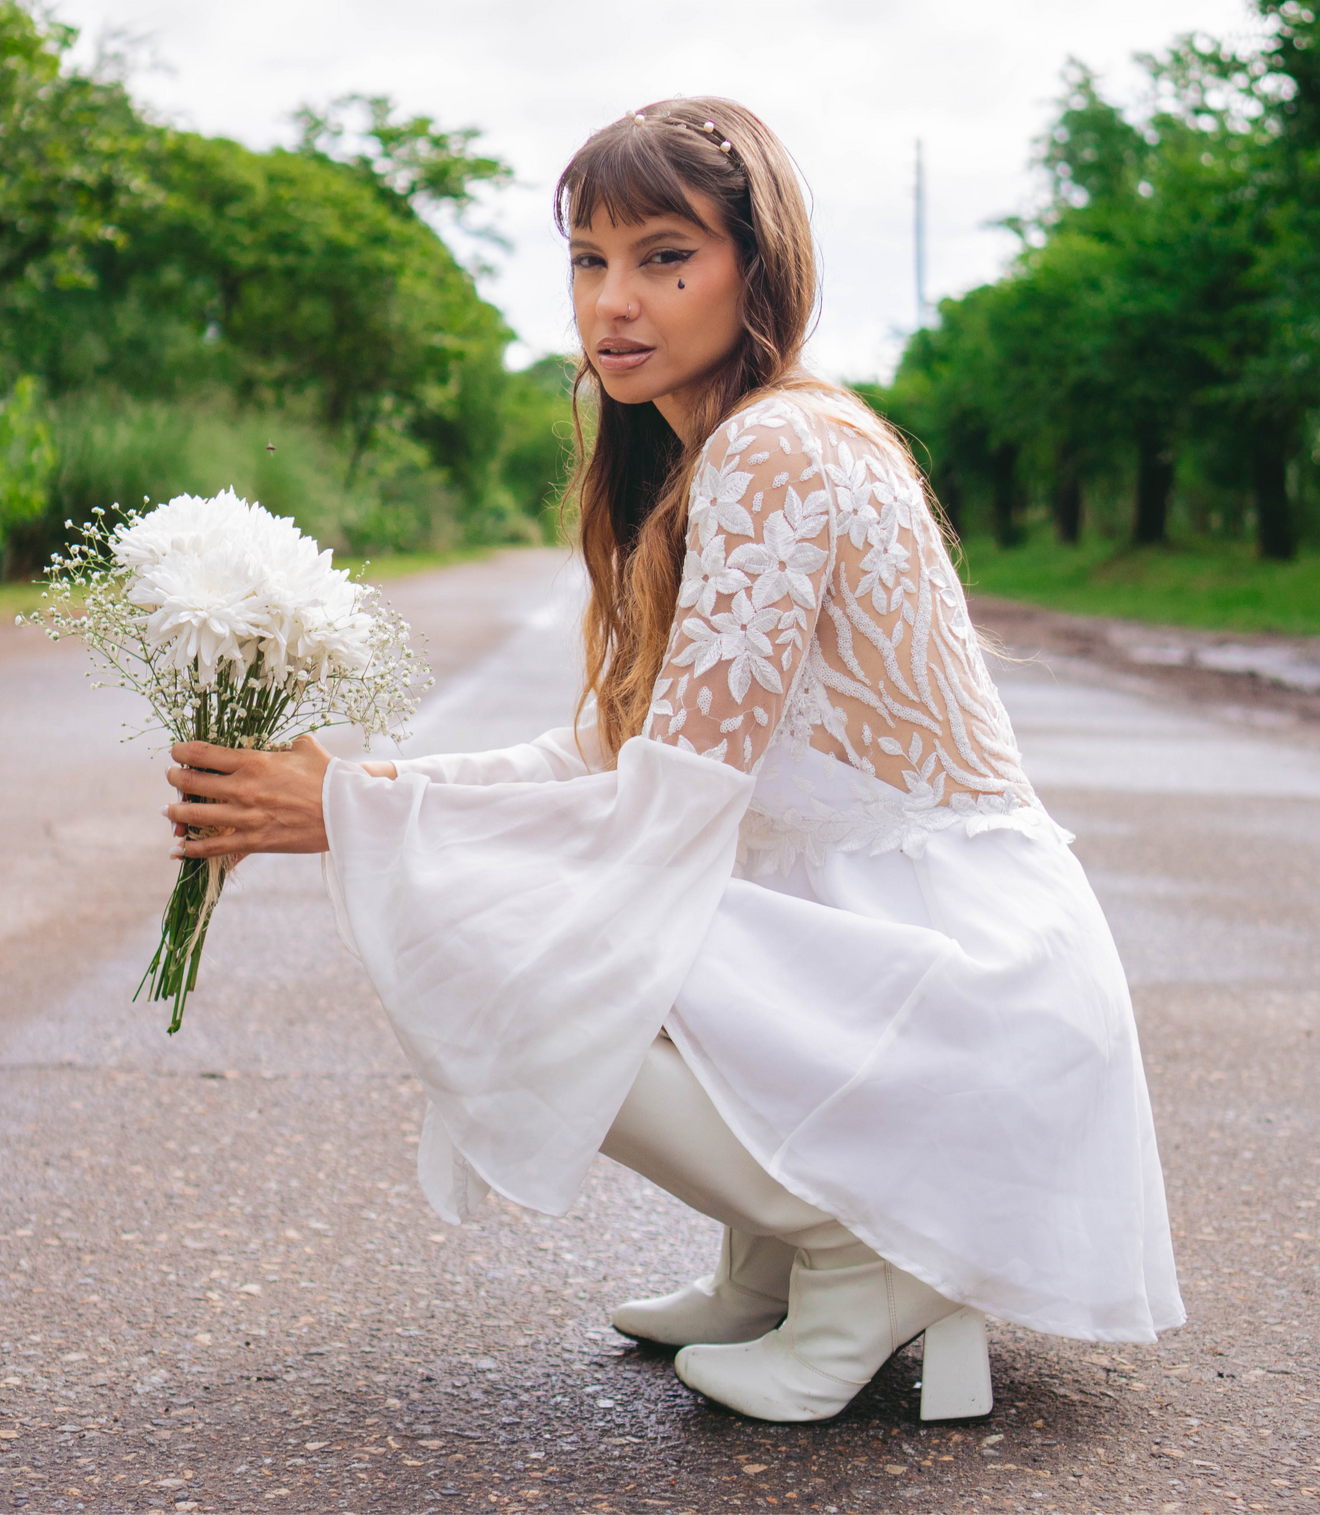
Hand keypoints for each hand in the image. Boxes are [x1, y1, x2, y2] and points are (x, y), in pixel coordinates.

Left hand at [164, 734, 333, 858]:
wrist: (346, 811)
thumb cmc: (329, 776)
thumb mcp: (306, 749)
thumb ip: (286, 745)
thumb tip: (282, 745)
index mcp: (253, 762)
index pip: (203, 754)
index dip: (182, 752)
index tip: (176, 752)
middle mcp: (242, 789)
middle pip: (192, 783)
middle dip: (176, 779)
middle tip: (172, 777)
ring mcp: (246, 817)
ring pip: (195, 816)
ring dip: (176, 813)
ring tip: (168, 811)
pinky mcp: (254, 841)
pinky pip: (214, 847)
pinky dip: (191, 850)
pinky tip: (177, 850)